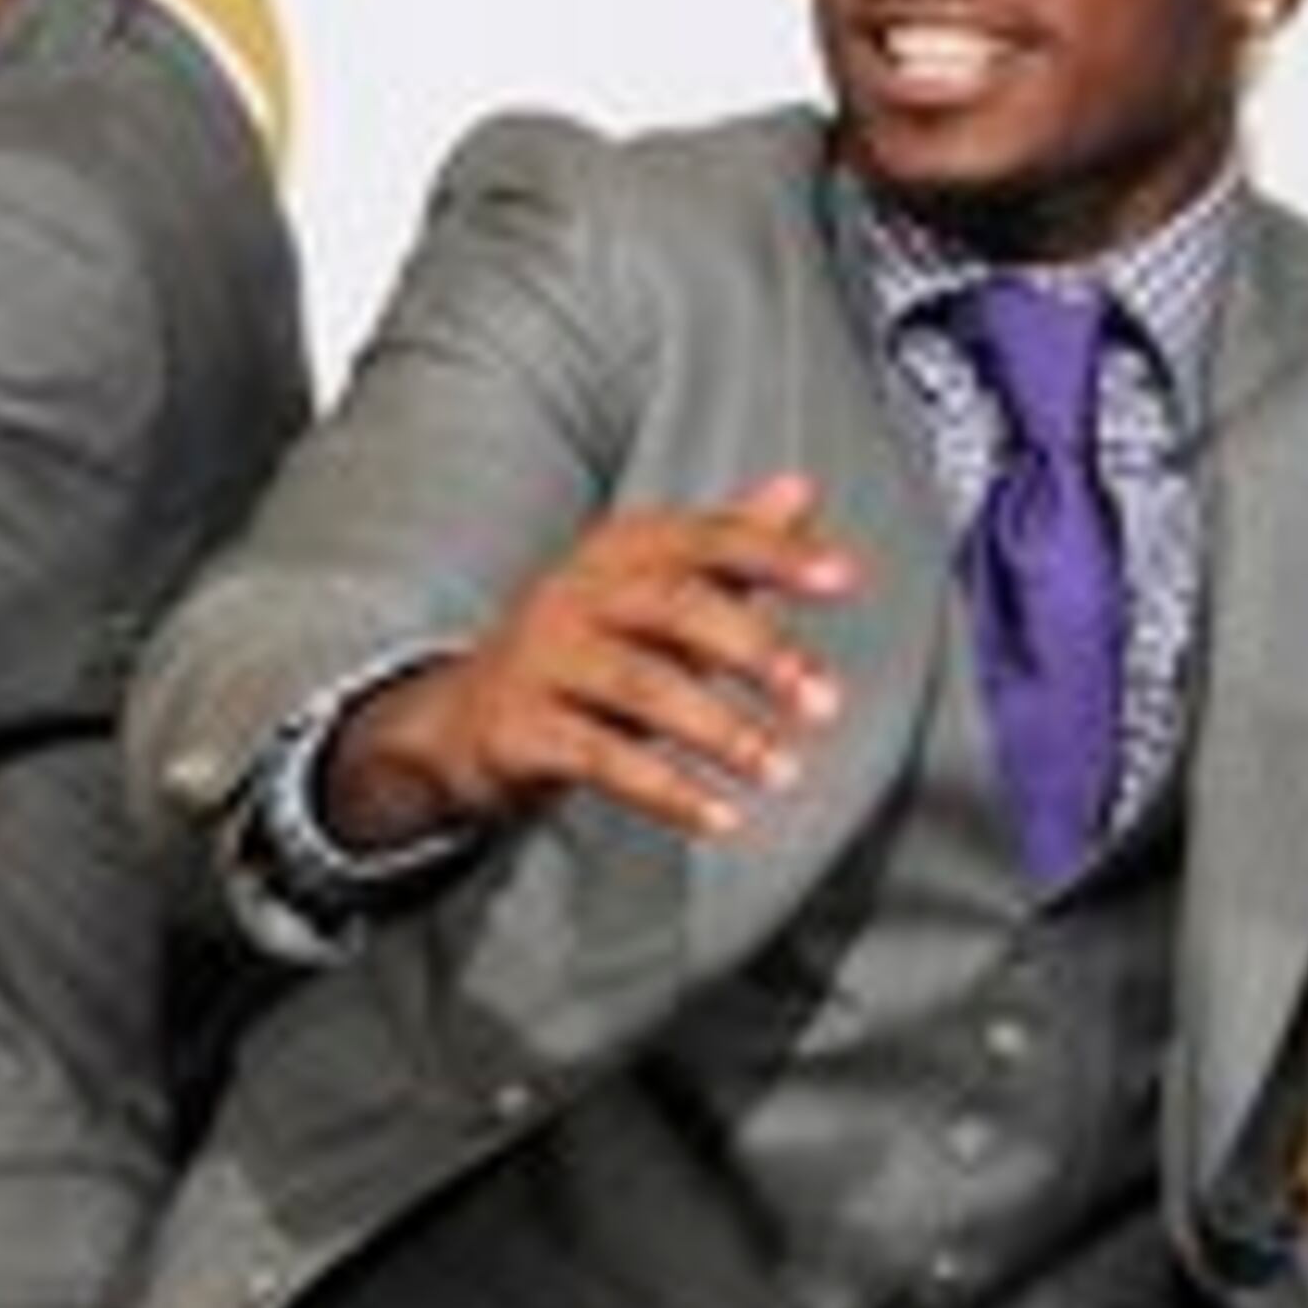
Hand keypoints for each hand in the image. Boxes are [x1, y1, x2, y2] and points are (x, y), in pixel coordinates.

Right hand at [328, 470, 862, 851]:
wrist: (463, 718)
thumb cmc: (584, 646)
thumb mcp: (654, 590)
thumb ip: (729, 545)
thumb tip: (801, 490)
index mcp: (620, 550)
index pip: (706, 539)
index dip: (776, 555)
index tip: (844, 578)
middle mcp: (577, 592)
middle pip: (676, 607)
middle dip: (758, 652)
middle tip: (824, 705)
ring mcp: (544, 659)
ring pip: (642, 688)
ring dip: (722, 732)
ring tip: (783, 772)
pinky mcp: (522, 729)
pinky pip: (602, 759)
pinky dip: (668, 791)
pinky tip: (722, 818)